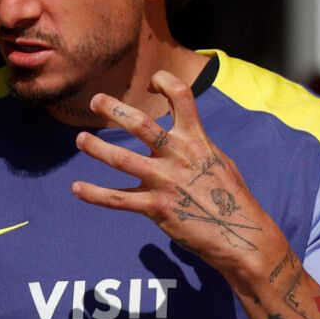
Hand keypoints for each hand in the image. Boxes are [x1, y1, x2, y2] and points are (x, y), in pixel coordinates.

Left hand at [70, 69, 280, 284]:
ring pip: (122, 159)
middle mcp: (178, 155)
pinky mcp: (157, 207)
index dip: (164, 81)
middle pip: (140, 123)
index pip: (180, 95)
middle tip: (95, 101)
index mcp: (196, 139)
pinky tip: (77, 188)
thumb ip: (196, 142)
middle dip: (113, 109)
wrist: (242, 237)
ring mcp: (165, 180)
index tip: (150, 84)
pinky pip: (119, 199)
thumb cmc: (231, 197)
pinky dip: (95, 194)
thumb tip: (183, 129)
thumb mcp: (218, 159)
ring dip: (97, 148)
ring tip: (80, 140)